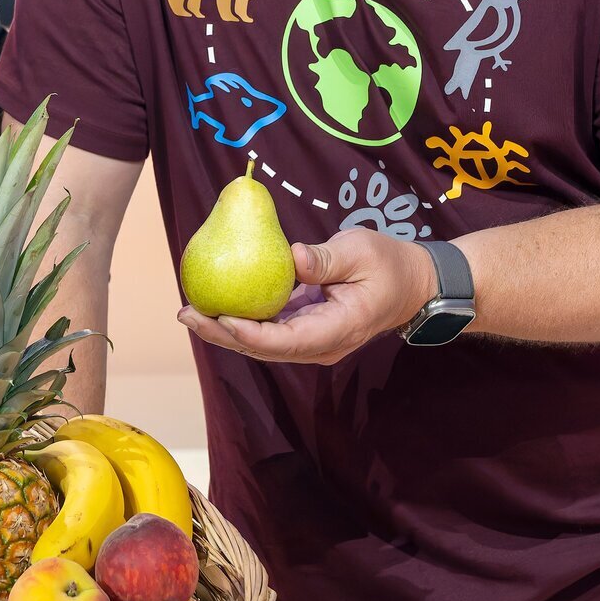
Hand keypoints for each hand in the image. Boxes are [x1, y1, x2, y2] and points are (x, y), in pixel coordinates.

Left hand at [177, 228, 440, 364]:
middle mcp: (320, 344)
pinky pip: (268, 330)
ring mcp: (312, 340)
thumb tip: (293, 258)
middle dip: (223, 334)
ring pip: (262, 344)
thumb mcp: (362, 252)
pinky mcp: (305, 329)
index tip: (220, 316)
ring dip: (225, 330)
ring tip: (190, 313)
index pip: (286, 340)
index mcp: (337, 329)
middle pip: (265, 348)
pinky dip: (241, 320)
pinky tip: (215, 304)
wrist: (412, 285)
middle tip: (188, 315)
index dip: (249, 333)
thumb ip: (328, 258)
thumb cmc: (390, 264)